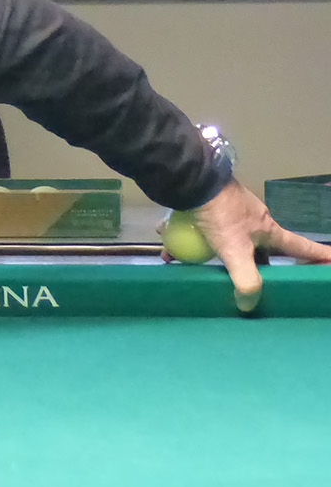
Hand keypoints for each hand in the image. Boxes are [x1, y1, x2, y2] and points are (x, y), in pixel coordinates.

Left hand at [189, 179, 330, 311]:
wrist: (192, 182)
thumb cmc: (221, 214)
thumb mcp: (236, 250)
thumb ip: (245, 279)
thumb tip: (248, 304)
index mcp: (267, 231)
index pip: (299, 247)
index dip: (317, 256)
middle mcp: (253, 221)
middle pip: (259, 248)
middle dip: (255, 263)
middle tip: (250, 279)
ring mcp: (230, 212)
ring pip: (225, 238)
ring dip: (211, 251)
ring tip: (194, 264)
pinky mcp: (208, 207)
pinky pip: (200, 228)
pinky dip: (187, 238)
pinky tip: (169, 247)